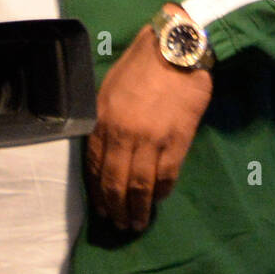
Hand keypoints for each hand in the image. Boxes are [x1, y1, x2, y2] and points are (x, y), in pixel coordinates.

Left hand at [86, 10, 213, 231]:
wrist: (177, 48)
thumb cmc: (141, 64)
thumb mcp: (109, 88)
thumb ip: (104, 120)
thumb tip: (105, 149)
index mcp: (103, 122)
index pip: (96, 169)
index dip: (98, 194)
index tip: (102, 209)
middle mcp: (123, 135)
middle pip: (116, 184)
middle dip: (117, 210)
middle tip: (121, 225)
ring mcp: (152, 139)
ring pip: (141, 185)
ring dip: (139, 209)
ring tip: (140, 222)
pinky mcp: (178, 139)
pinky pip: (167, 174)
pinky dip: (163, 191)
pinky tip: (161, 198)